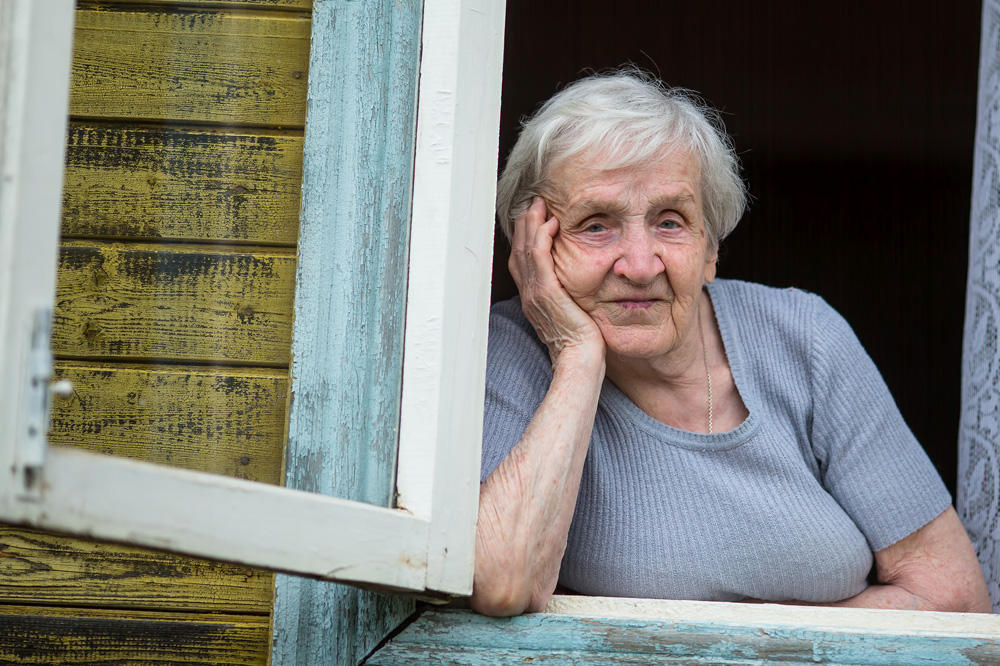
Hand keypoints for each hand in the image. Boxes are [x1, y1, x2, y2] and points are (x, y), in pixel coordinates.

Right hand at [508, 198, 604, 362]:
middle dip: (525, 223)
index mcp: (532, 297)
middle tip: (534, 201)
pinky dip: (542, 239)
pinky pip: (539, 259)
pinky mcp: (546, 293)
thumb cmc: (580, 340)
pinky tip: (550, 224)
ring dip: (532, 224)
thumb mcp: (570, 312)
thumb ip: (567, 295)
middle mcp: (529, 293)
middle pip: (519, 249)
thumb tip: (574, 283)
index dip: (524, 235)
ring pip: (527, 250)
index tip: (533, 216)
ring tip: (539, 204)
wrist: (579, 358)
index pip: (521, 259)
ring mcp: (535, 292)